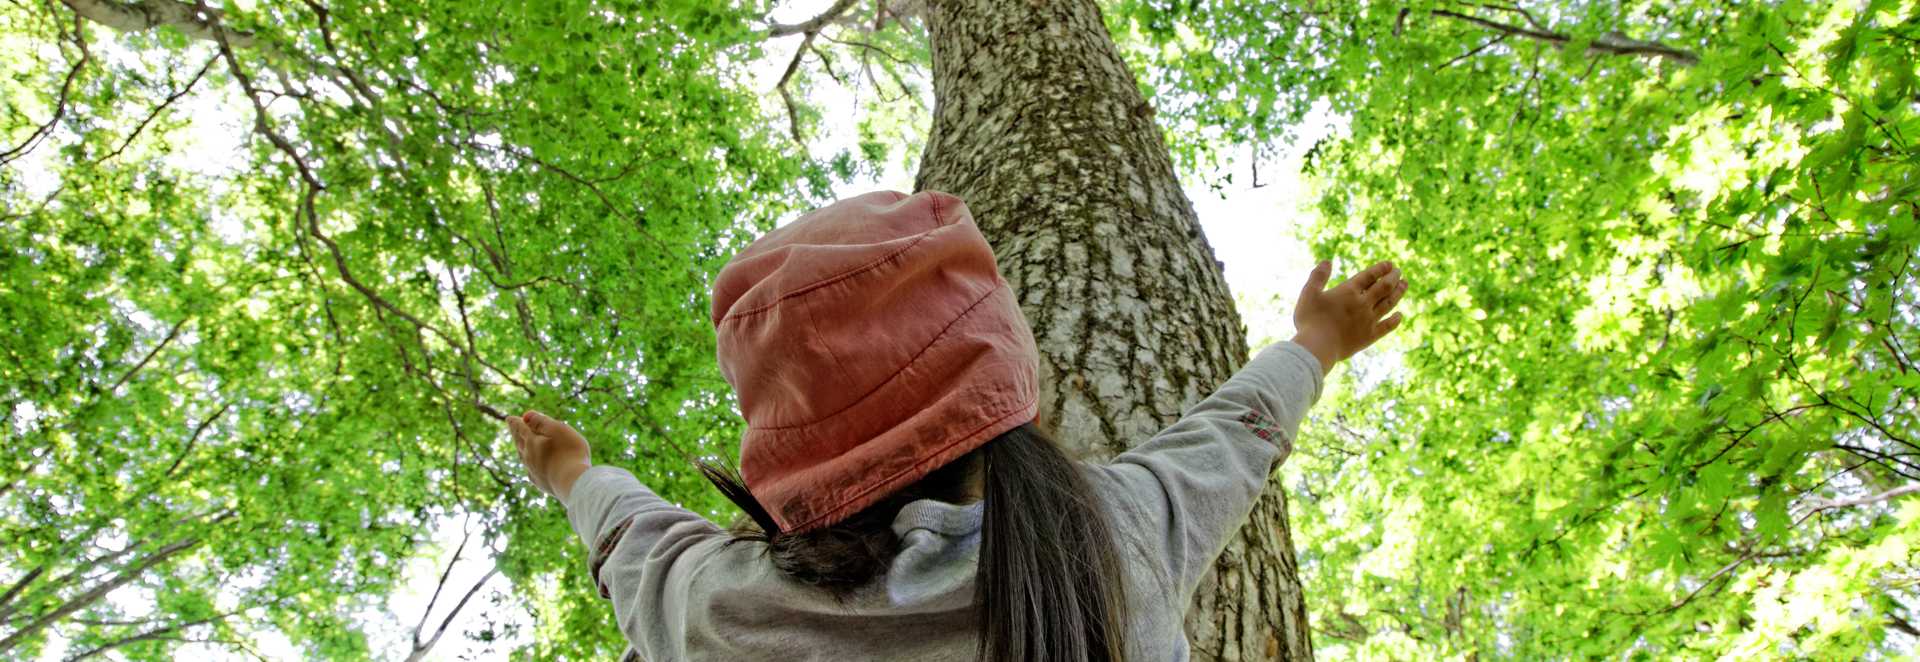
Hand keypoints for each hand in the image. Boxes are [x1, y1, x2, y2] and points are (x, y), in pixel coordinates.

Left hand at [507, 410, 592, 501]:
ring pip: (523, 457)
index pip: (520, 428)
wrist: (573, 483)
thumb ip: (541, 421)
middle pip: (519, 442)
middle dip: (516, 434)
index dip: (515, 422)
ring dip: (521, 449)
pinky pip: (531, 471)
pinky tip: (531, 468)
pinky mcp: (540, 482)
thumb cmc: (569, 452)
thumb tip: (526, 415)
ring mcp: (533, 470)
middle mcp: (528, 456)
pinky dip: (529, 466)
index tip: (509, 418)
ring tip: (520, 445)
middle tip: (512, 428)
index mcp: (532, 441)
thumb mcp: (558, 429)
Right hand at [1290, 259, 1408, 372]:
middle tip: (1399, 272)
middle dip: (1393, 277)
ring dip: (1398, 293)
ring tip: (1405, 285)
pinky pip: (1387, 326)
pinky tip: (1400, 316)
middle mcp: (1362, 303)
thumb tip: (1327, 261)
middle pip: (1384, 287)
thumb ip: (1318, 276)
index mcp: (1348, 291)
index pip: (1369, 276)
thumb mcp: (1308, 294)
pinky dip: (1395, 320)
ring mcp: (1368, 320)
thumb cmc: (1310, 320)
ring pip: (1389, 303)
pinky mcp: (1369, 336)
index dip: (1380, 268)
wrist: (1318, 347)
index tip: (1390, 264)